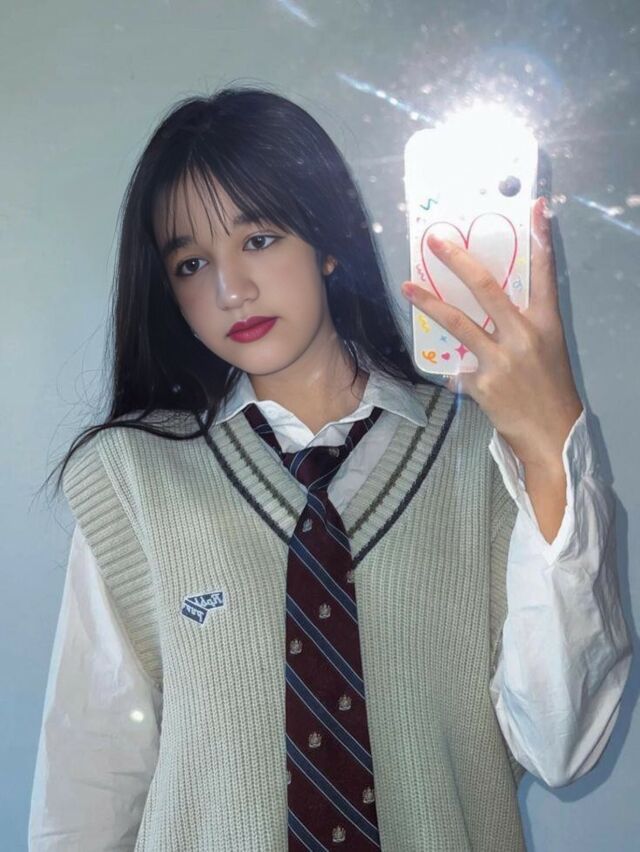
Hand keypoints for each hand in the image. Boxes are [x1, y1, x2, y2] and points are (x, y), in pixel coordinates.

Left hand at [400, 197, 583, 468]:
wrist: (551, 435)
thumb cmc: (548, 388)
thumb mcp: (546, 349)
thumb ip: (520, 326)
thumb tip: (489, 310)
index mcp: (546, 323)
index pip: (544, 274)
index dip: (540, 239)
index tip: (534, 207)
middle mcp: (525, 335)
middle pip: (487, 289)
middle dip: (459, 261)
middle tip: (436, 242)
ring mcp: (502, 359)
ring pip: (458, 323)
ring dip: (429, 302)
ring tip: (407, 287)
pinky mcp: (483, 383)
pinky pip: (457, 368)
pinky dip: (456, 371)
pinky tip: (465, 380)